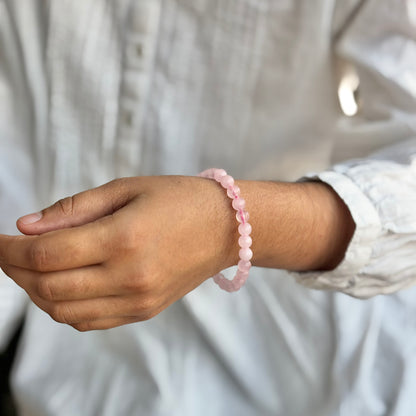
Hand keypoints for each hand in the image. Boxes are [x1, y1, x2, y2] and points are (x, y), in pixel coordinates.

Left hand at [0, 176, 354, 330]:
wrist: (226, 227)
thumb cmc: (179, 199)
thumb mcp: (127, 189)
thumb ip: (73, 209)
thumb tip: (25, 226)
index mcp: (124, 238)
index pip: (46, 254)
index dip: (9, 249)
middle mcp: (130, 276)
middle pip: (48, 286)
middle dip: (16, 269)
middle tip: (9, 251)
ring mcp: (138, 299)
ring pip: (63, 311)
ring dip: (37, 291)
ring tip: (33, 267)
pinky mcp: (144, 311)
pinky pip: (89, 321)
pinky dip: (64, 308)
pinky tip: (63, 285)